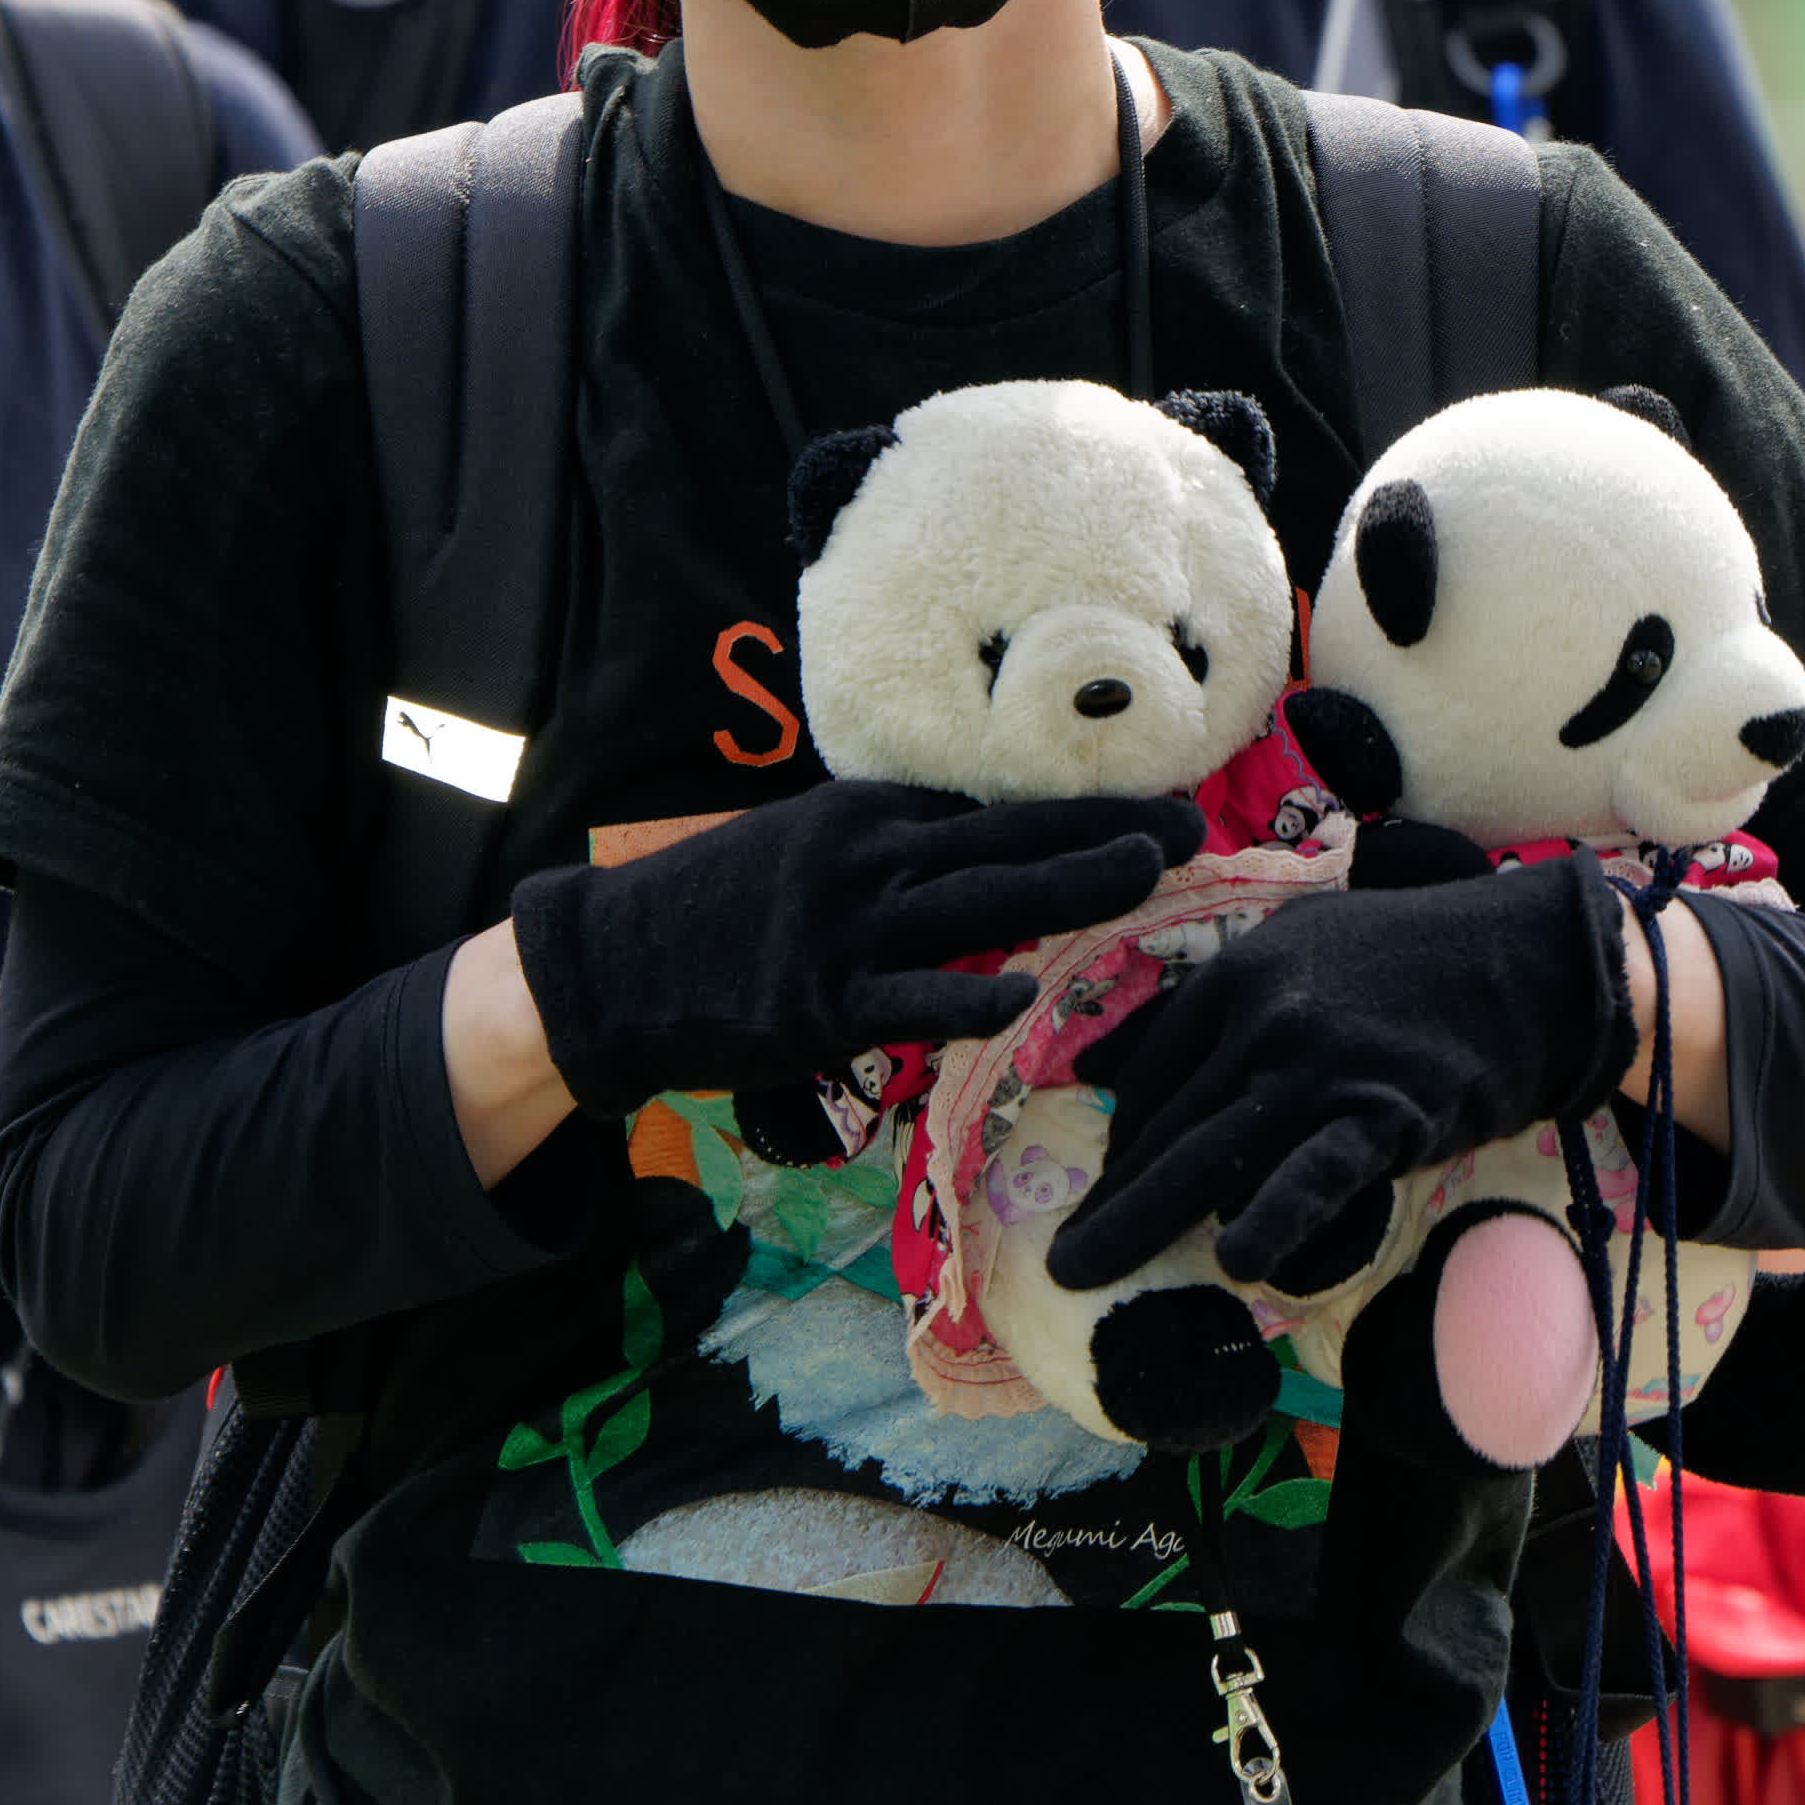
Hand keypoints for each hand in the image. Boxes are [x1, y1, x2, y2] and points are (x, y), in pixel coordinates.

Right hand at [508, 781, 1201, 1112]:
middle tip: (1191, 826)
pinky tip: (1028, 990)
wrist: (613, 965)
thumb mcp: (803, 850)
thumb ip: (889, 853)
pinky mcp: (824, 1001)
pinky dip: (971, 992)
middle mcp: (866, 855)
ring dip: (1073, 884)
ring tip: (1150, 873)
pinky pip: (913, 995)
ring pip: (981, 898)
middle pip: (1007, 837)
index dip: (1080, 806)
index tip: (1156, 803)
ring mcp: (846, 927)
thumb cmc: (713, 911)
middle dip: (1105, 830)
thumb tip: (980, 860)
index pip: (992, 804)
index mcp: (866, 813)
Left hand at [1045, 854, 1633, 1290]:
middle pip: (1165, 1124)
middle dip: (1110, 1198)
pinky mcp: (1384, 1114)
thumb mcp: (1291, 949)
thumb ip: (1196, 1007)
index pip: (1149, 1074)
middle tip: (1063, 1260)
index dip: (1119, 1141)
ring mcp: (1320, 1067)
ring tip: (1087, 1273)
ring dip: (1142, 1221)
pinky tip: (1235, 1260)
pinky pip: (1314, 1175)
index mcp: (1234, 977)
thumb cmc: (1408, 959)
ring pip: (1212, 1156)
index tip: (1101, 1188)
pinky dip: (1274, 1219)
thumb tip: (1095, 1068)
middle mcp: (1262, 1019)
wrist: (1532, 964)